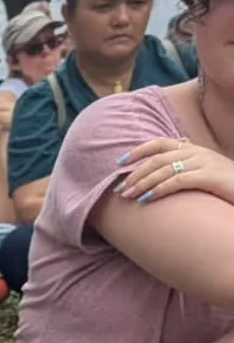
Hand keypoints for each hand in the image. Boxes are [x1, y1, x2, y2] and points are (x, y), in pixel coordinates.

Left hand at [117, 138, 233, 204]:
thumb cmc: (223, 184)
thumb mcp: (201, 172)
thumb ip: (182, 168)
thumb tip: (159, 172)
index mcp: (192, 148)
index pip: (160, 143)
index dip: (138, 151)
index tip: (119, 163)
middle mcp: (196, 152)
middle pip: (157, 159)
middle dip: (135, 174)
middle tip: (119, 189)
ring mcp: (203, 162)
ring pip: (164, 169)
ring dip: (142, 183)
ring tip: (127, 196)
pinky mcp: (209, 176)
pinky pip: (178, 181)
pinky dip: (159, 189)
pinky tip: (147, 199)